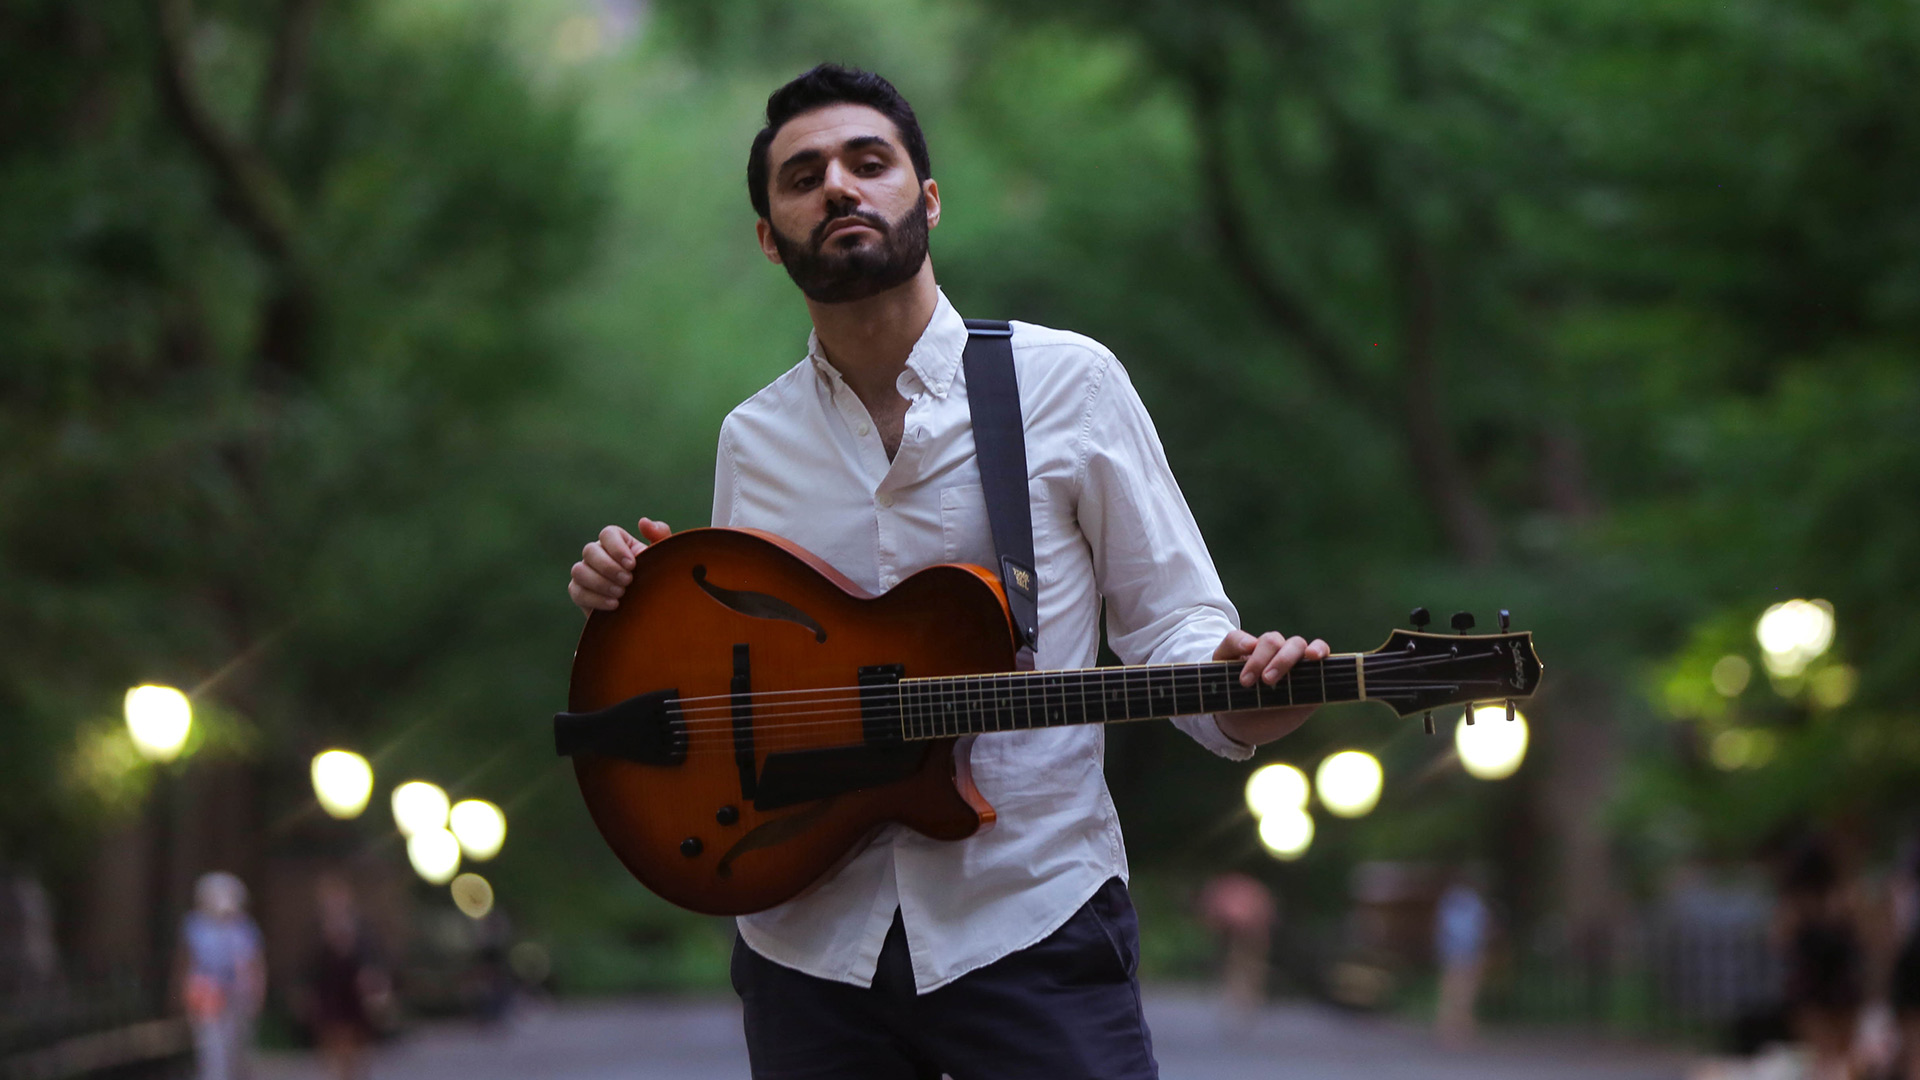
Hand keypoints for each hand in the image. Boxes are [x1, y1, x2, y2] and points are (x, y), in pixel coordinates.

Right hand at [569, 517, 670, 614]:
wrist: (650, 609)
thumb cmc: (656, 579)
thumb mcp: (663, 557)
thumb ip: (660, 535)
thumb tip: (642, 522)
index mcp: (617, 542)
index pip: (607, 534)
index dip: (617, 548)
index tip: (632, 565)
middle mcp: (598, 554)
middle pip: (590, 551)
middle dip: (608, 567)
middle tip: (628, 581)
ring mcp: (585, 572)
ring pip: (579, 571)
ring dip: (600, 583)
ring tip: (621, 594)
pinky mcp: (579, 592)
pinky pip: (576, 592)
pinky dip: (594, 599)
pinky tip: (613, 605)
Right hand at [1210, 629, 1330, 746]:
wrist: (1234, 727)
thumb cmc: (1265, 721)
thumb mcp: (1286, 717)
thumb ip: (1303, 700)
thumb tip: (1315, 688)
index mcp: (1302, 672)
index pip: (1317, 650)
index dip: (1319, 649)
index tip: (1313, 656)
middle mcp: (1284, 656)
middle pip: (1294, 644)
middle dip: (1283, 660)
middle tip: (1267, 681)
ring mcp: (1260, 652)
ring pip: (1270, 640)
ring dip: (1259, 659)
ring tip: (1247, 682)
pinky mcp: (1233, 651)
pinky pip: (1236, 638)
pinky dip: (1241, 642)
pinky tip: (1243, 651)